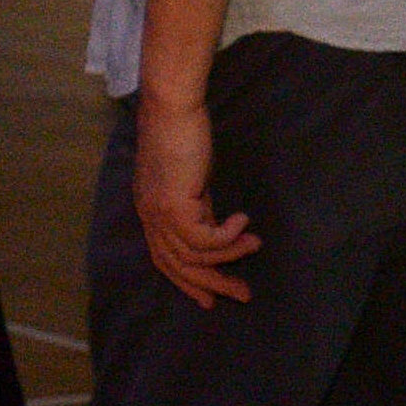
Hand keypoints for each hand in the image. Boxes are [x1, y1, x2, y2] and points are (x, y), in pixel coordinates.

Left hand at [132, 92, 260, 307]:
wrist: (171, 108)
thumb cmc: (181, 133)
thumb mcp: (190, 178)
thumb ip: (196, 204)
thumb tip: (213, 223)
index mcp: (150, 212)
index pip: (165, 259)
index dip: (188, 281)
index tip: (209, 297)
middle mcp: (150, 218)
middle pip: (179, 266)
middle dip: (212, 284)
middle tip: (243, 294)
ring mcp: (159, 213)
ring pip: (195, 256)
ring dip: (230, 256)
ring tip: (255, 245)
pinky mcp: (173, 205)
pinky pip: (204, 238)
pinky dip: (227, 236)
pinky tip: (244, 222)